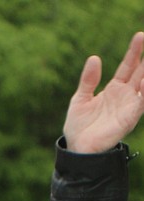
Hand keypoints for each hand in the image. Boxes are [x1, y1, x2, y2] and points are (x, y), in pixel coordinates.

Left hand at [63, 31, 143, 152]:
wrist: (77, 150)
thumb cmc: (78, 127)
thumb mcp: (80, 99)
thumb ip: (88, 80)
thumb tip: (95, 58)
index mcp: (114, 89)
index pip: (127, 66)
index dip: (134, 52)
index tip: (140, 36)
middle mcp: (125, 95)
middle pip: (139, 71)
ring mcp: (129, 106)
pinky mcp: (130, 118)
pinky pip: (143, 102)